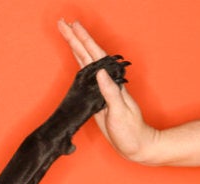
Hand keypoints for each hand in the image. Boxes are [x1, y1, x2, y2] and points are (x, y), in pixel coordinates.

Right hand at [57, 19, 158, 162]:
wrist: (137, 144)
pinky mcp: (95, 96)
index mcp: (111, 82)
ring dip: (75, 46)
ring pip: (85, 61)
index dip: (84, 41)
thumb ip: (110, 93)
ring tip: (66, 32)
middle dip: (75, 37)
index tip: (73, 27)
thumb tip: (100, 73)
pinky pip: (84, 74)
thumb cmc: (131, 131)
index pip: (95, 57)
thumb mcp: (121, 112)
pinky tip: (75, 55)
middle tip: (62, 23)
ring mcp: (100, 88)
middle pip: (87, 54)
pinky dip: (78, 61)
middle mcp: (106, 81)